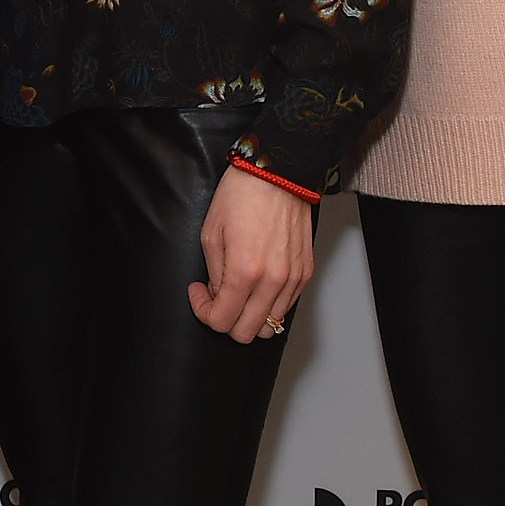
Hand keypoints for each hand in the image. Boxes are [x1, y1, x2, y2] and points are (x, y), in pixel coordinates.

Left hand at [190, 168, 317, 343]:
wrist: (278, 173)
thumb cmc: (243, 195)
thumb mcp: (211, 233)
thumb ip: (214, 273)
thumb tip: (217, 295)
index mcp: (245, 271)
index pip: (222, 321)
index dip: (204, 312)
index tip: (199, 295)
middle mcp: (273, 280)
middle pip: (248, 333)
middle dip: (226, 321)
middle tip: (215, 297)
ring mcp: (293, 278)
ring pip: (271, 325)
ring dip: (249, 316)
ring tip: (237, 291)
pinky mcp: (306, 272)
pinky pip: (287, 306)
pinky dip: (269, 304)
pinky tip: (257, 284)